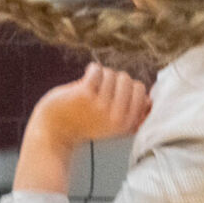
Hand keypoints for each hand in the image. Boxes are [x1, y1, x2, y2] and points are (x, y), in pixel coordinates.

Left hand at [30, 63, 151, 147]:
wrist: (53, 132)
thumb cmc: (84, 123)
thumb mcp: (114, 125)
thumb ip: (132, 113)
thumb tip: (149, 99)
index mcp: (128, 123)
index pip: (141, 90)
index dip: (126, 88)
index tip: (113, 94)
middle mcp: (117, 116)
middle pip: (127, 79)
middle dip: (113, 81)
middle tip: (99, 92)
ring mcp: (101, 105)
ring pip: (111, 74)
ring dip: (100, 77)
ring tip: (90, 90)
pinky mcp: (85, 95)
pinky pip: (97, 70)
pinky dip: (91, 70)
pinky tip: (85, 79)